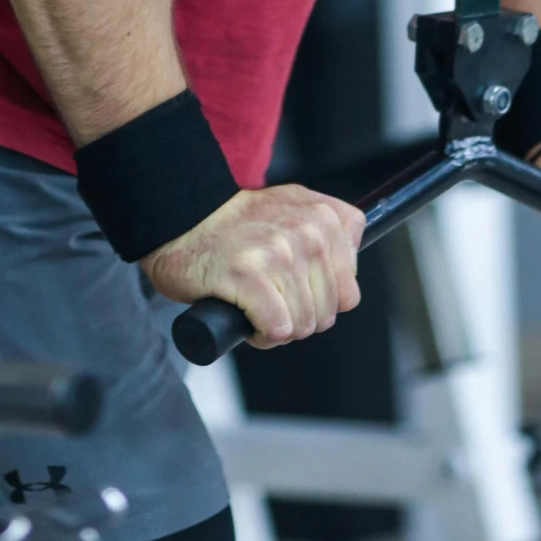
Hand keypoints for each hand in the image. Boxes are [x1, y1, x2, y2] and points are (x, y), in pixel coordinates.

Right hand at [141, 185, 364, 346]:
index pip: (349, 293)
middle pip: (326, 314)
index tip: (296, 292)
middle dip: (298, 317)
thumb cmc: (238, 223)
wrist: (183, 219)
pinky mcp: (249, 276)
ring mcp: (279, 253)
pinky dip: (261, 335)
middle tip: (270, 299)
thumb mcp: (293, 205)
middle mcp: (307, 232)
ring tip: (255, 305)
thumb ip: (332, 224)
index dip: (320, 303)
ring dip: (277, 328)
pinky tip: (246, 316)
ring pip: (302, 325)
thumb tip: (356, 257)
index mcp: (323, 218)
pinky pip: (277, 330)